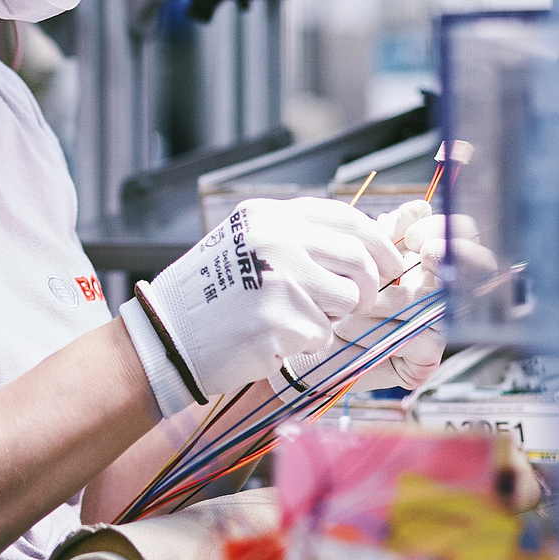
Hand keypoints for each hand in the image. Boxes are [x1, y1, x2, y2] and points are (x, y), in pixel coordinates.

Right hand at [120, 197, 397, 412]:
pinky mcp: (278, 319)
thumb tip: (366, 246)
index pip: (347, 218)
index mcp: (268, 215)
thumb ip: (298, 239)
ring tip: (298, 321)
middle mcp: (274, 238)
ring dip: (334, 318)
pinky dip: (308, 343)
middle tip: (356, 304)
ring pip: (348, 299)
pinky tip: (275, 339)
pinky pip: (323, 334)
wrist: (166, 338)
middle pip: (358, 259)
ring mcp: (276, 277)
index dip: (378, 243)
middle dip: (367, 287)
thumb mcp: (247, 246)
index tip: (392, 265)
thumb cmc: (211, 297)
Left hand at [331, 202, 495, 390]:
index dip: (447, 233)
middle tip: (422, 255)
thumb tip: (423, 207)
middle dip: (443, 257)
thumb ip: (389, 231)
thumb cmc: (331, 294)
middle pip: (471, 268)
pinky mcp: (425, 363)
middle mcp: (439, 296)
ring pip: (434, 304)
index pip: (462, 240)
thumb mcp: (358, 255)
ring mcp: (436, 330)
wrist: (305, 338)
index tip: (413, 237)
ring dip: (388, 300)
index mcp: (426, 266)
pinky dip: (381, 331)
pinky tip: (350, 330)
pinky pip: (419, 340)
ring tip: (352, 304)